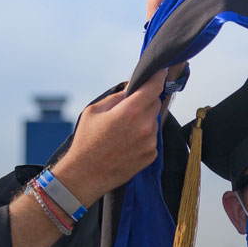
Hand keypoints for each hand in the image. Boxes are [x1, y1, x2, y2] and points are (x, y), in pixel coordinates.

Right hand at [52, 72, 166, 204]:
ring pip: (153, 122)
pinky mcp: (151, 156)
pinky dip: (143, 136)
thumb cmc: (86, 142)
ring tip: (123, 132)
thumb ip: (116, 98)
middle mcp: (144, 127)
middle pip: (155, 103)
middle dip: (145, 101)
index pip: (153, 88)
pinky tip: (126, 143)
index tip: (161, 71)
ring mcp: (150, 143)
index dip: (158, 77)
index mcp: (130, 112)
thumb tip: (131, 89)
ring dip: (144, 120)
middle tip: (128, 109)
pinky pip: (152, 138)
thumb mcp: (94, 111)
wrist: (85, 175)